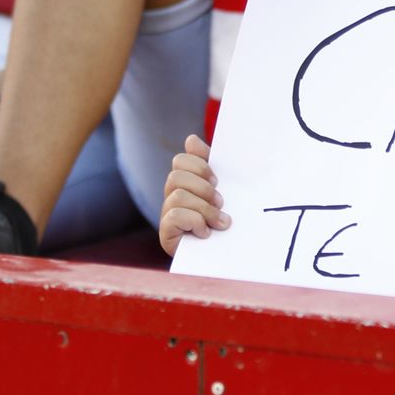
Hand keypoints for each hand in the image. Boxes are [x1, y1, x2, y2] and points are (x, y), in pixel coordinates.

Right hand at [160, 135, 229, 256]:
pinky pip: (174, 216)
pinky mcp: (166, 234)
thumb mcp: (224, 189)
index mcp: (187, 182)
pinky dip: (194, 222)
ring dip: (204, 208)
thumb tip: (190, 139)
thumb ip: (211, 165)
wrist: (228, 255)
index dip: (199, 164)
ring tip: (220, 221)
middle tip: (220, 201)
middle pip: (176, 175)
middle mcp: (173, 196)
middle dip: (202, 187)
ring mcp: (168, 215)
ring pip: (177, 195)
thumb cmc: (226, 220)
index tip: (217, 179)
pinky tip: (206, 232)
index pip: (181, 160)